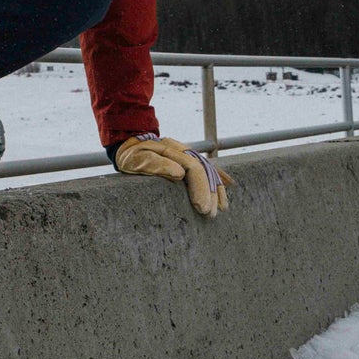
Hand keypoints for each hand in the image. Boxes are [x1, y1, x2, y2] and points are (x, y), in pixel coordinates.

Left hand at [113, 133, 233, 216]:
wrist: (129, 144)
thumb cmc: (131, 156)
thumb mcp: (137, 160)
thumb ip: (156, 164)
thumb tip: (180, 173)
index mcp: (172, 150)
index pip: (193, 169)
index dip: (200, 188)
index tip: (201, 208)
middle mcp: (184, 150)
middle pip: (204, 171)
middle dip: (210, 193)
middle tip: (210, 214)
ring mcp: (187, 154)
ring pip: (208, 171)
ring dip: (216, 189)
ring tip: (222, 208)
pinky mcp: (188, 160)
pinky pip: (207, 168)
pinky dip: (218, 177)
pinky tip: (229, 185)